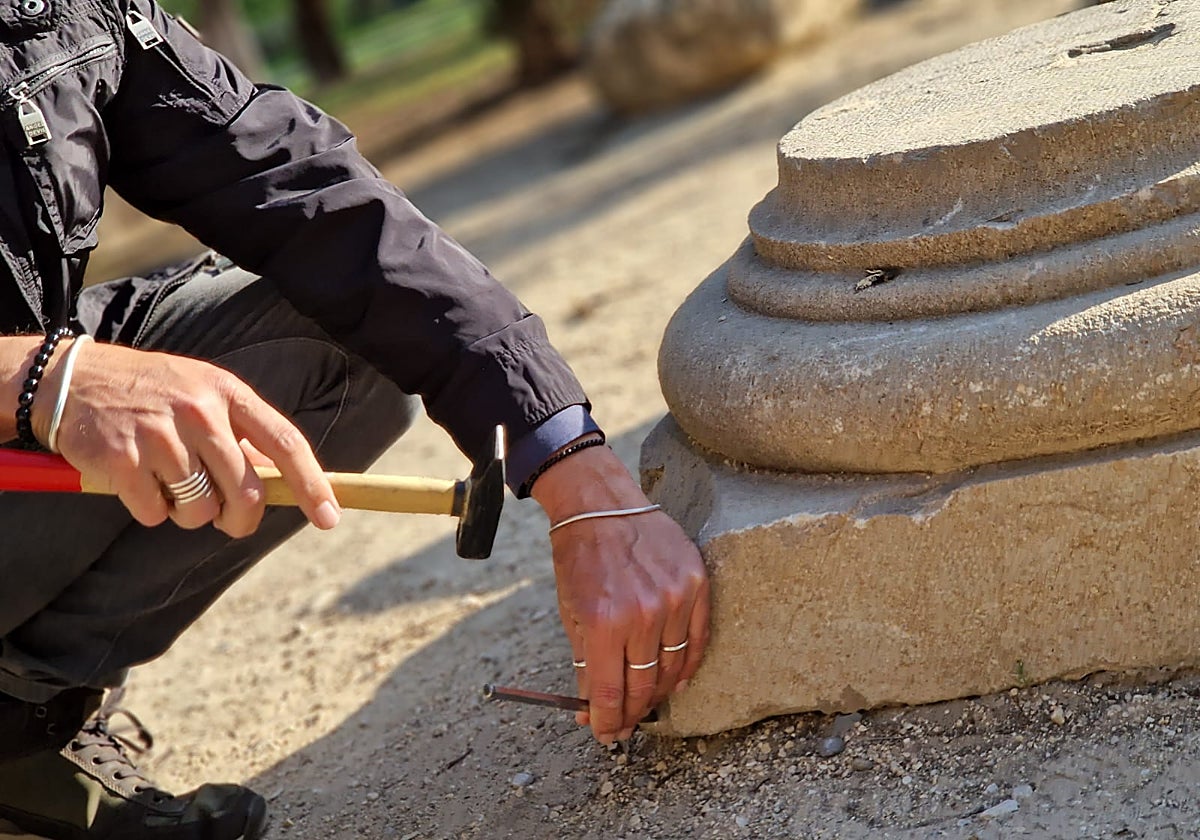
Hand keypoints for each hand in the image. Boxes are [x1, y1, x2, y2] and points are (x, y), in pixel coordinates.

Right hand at [32, 339, 339, 536]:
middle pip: (246, 490)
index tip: (330, 517)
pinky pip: (155, 513)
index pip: (285, 443)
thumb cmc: (150, 394)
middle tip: (228, 522)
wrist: (69, 380)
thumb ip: (242, 435)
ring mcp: (160, 435)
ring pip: (199, 509)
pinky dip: (150, 511)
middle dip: (242, 519)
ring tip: (168, 484)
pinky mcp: (123, 460)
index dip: (312, 485)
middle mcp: (199, 410)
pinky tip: (135, 482)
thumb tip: (284, 483)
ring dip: (188, 513)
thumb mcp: (202, 395)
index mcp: (228, 392)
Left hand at [532, 442, 709, 743]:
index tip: (604, 733)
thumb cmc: (581, 558)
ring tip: (646, 700)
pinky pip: (697, 640)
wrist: (603, 505)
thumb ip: (585, 662)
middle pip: (644, 686)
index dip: (606, 721)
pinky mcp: (696, 584)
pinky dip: (687, 665)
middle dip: (631, 712)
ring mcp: (674, 598)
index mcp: (604, 621)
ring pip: (673, 669)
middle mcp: (643, 613)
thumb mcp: (571, 612)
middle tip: (623, 722)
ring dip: (659, 692)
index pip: (610, 692)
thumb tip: (590, 708)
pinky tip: (675, 678)